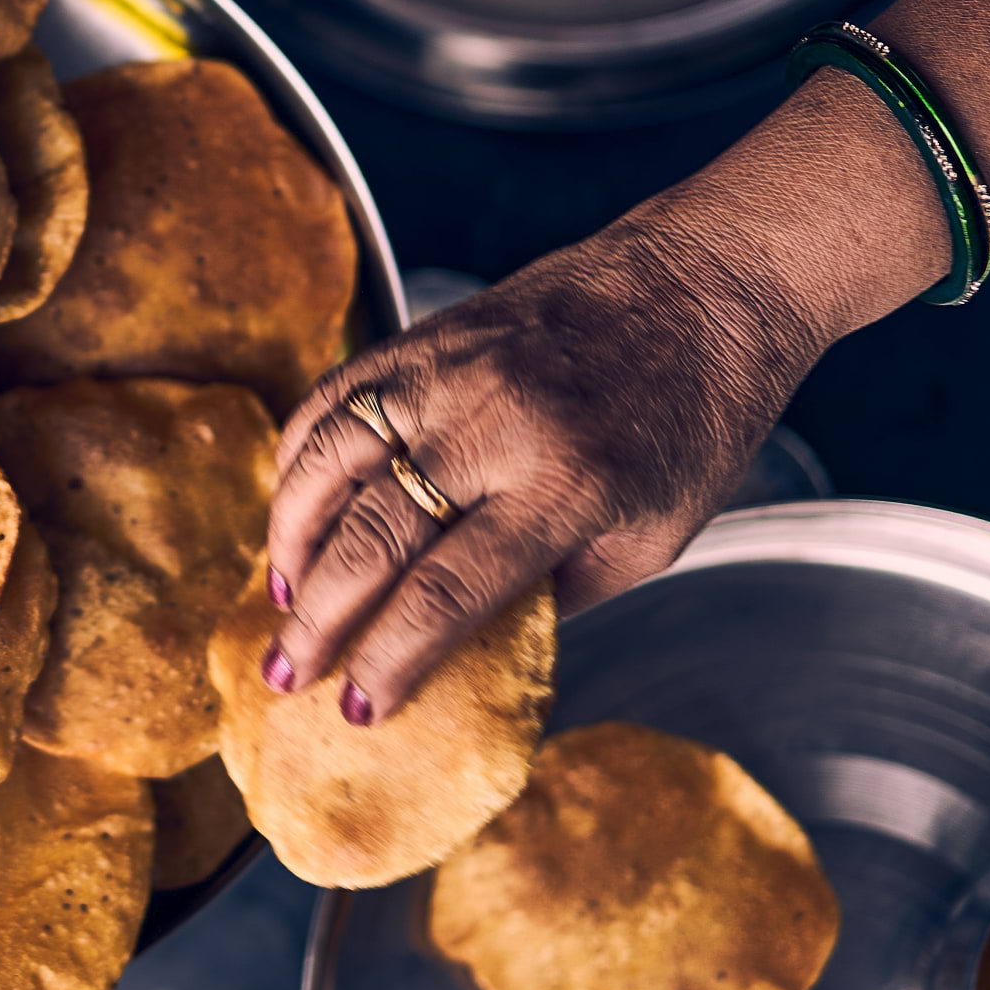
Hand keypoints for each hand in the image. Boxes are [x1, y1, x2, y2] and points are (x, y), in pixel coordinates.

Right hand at [264, 213, 833, 723]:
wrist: (706, 281)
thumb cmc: (695, 419)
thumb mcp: (655, 534)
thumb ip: (557, 588)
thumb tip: (465, 641)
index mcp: (568, 486)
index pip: (448, 592)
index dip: (389, 658)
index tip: (357, 708)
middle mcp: (495, 424)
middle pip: (374, 536)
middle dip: (317, 618)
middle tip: (283, 672)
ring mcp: (451, 371)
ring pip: (331, 458)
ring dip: (291, 537)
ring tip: (282, 593)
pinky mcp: (428, 336)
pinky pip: (336, 395)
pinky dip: (299, 454)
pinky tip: (293, 504)